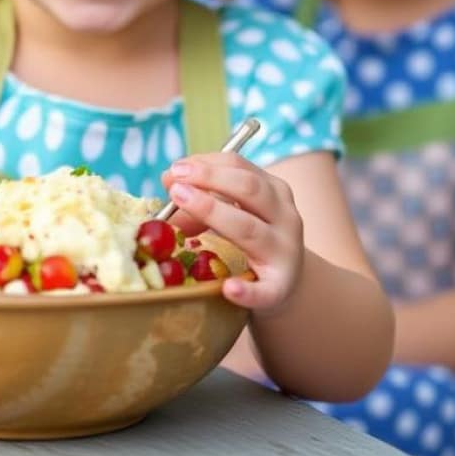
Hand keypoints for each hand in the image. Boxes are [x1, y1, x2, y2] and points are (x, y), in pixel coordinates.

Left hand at [160, 153, 303, 312]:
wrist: (285, 282)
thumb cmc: (253, 239)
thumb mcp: (236, 211)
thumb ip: (205, 195)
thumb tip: (168, 181)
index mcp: (274, 190)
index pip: (240, 166)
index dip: (205, 164)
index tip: (176, 168)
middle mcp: (285, 216)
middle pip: (249, 189)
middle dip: (210, 180)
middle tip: (175, 185)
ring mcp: (285, 252)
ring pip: (250, 230)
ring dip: (214, 214)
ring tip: (182, 205)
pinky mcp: (280, 288)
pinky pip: (265, 290)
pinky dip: (247, 291)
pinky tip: (228, 288)